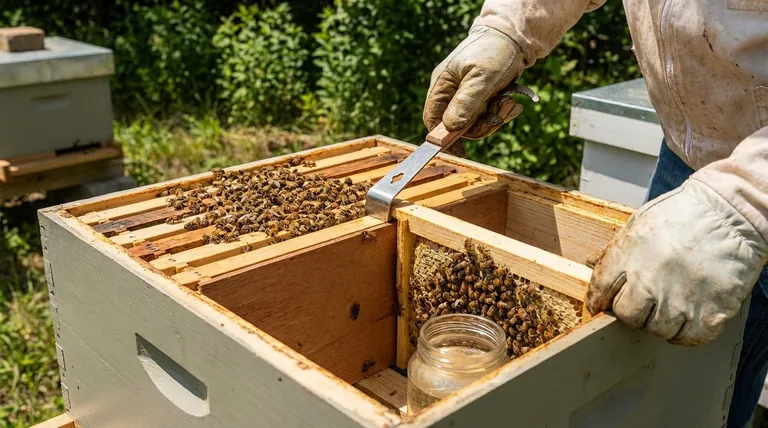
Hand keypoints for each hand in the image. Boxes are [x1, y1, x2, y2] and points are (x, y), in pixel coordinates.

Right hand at [423, 25, 527, 139]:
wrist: (516, 36)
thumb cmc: (495, 51)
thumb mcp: (482, 78)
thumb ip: (466, 103)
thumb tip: (451, 129)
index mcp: (443, 85)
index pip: (433, 119)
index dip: (442, 138)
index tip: (459, 151)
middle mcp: (452, 92)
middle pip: (458, 126)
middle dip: (481, 125)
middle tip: (500, 114)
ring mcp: (467, 96)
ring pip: (476, 123)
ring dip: (495, 118)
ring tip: (510, 103)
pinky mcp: (483, 98)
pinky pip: (488, 116)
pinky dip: (502, 112)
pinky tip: (513, 102)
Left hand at [586, 179, 767, 345]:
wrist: (730, 214)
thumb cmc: (684, 214)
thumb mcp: (639, 224)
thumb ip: (616, 249)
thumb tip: (591, 262)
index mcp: (627, 257)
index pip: (600, 290)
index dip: (599, 300)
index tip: (602, 304)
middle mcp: (650, 282)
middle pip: (627, 316)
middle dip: (632, 311)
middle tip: (643, 302)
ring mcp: (680, 300)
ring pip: (657, 329)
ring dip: (660, 321)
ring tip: (670, 304)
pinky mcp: (709, 314)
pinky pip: (688, 338)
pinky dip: (686, 332)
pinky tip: (688, 317)